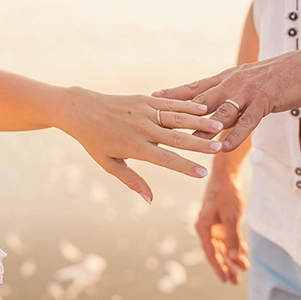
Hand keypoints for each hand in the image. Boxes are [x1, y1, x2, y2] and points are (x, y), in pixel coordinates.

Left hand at [57, 88, 221, 203]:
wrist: (80, 110)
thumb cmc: (94, 141)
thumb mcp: (109, 164)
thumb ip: (132, 180)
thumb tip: (150, 200)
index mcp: (135, 147)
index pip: (166, 159)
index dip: (185, 167)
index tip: (202, 174)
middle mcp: (142, 129)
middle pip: (177, 138)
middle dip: (200, 144)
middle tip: (220, 149)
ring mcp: (144, 112)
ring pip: (177, 118)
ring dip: (200, 122)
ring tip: (220, 127)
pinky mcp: (144, 99)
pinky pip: (169, 103)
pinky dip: (187, 106)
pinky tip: (203, 108)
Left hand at [155, 55, 300, 149]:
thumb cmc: (280, 76)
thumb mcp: (251, 82)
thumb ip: (233, 95)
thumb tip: (217, 108)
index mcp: (228, 78)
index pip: (195, 87)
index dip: (174, 93)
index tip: (152, 98)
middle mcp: (233, 83)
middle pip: (200, 100)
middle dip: (177, 111)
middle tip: (157, 120)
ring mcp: (248, 92)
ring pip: (220, 112)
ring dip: (203, 128)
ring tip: (186, 142)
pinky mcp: (265, 101)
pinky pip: (246, 121)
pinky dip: (234, 135)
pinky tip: (223, 148)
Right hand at [195, 163, 248, 282]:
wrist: (226, 173)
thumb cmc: (227, 193)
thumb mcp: (230, 216)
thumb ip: (232, 238)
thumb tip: (232, 258)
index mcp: (203, 227)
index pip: (211, 253)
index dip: (219, 267)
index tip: (226, 280)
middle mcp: (205, 227)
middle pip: (216, 252)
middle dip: (226, 267)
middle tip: (235, 282)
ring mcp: (212, 223)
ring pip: (222, 246)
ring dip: (232, 257)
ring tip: (243, 269)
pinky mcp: (220, 219)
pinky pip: (226, 237)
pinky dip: (234, 245)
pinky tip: (243, 253)